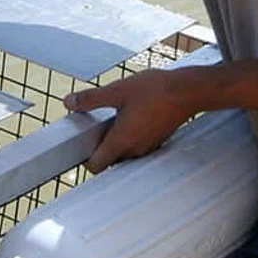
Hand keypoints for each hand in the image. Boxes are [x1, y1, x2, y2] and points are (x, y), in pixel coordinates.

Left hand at [64, 68, 197, 172]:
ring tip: (113, 119)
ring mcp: (147, 147)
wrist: (188, 91)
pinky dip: (130, 137)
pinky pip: (137, 146)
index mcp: (121, 141)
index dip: (85, 159)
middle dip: (100, 148)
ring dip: (116, 142)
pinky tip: (132, 117)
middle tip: (95, 127)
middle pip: (109, 161)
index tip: (81, 144)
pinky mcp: (157, 141)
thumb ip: (91, 99)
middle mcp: (134, 150)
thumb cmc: (155, 90)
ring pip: (124, 154)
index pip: (96, 167)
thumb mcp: (117, 90)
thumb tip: (69, 102)